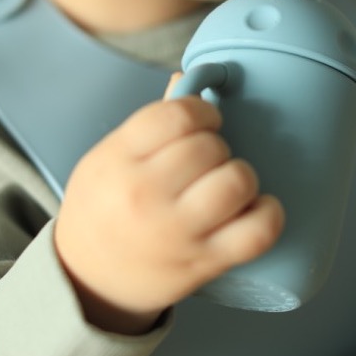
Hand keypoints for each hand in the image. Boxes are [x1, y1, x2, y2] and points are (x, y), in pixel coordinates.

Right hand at [53, 74, 284, 333]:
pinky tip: (256, 207)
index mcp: (120, 158)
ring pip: (236, 182)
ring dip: (241, 175)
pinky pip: (256, 232)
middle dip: (218, 145)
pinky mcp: (203, 262)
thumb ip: (152, 121)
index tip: (207, 119)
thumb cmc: (104, 206)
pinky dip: (268, 214)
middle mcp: (145, 194)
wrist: (87, 278)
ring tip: (227, 182)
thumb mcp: (111, 156)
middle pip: (210, 147)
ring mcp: (176, 232)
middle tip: (209, 159)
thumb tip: (189, 78)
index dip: (203, 110)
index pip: (177, 115)